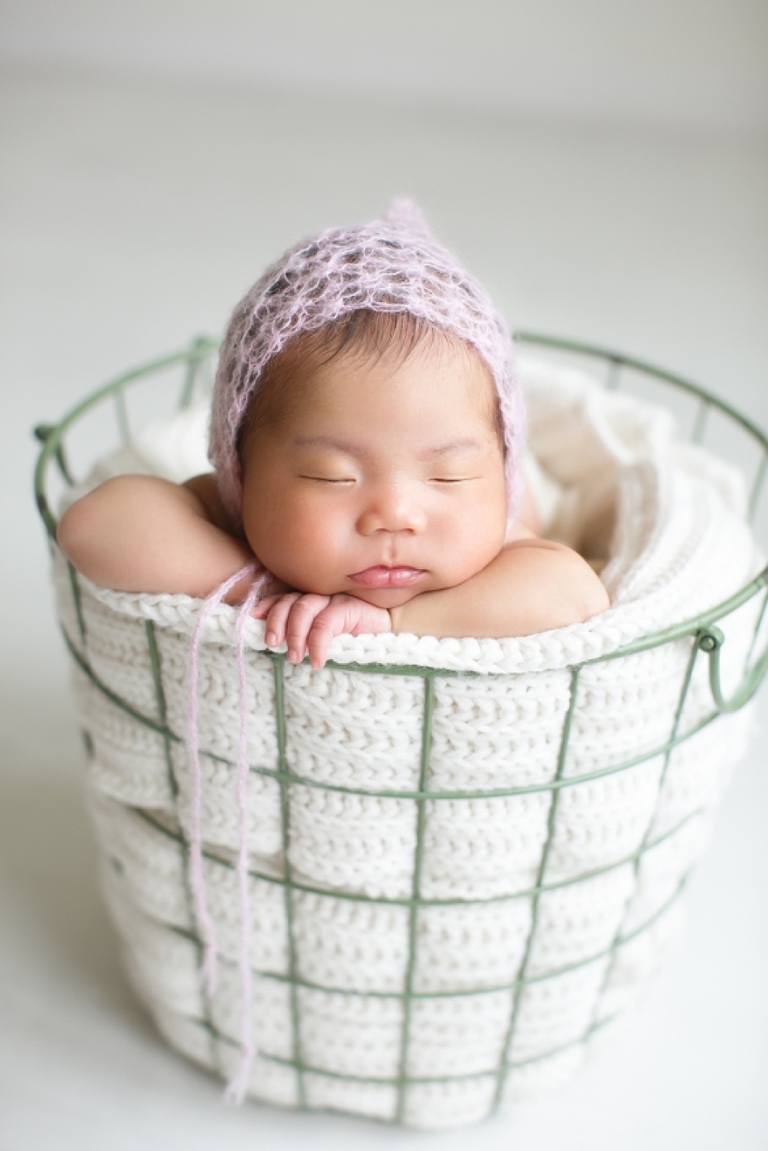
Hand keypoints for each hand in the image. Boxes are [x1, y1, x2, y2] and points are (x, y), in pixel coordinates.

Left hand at [252, 592, 391, 668]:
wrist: (393, 631)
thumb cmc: (356, 635)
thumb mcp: (326, 635)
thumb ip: (305, 632)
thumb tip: (277, 644)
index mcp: (313, 597)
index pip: (285, 597)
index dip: (268, 606)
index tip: (254, 618)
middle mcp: (322, 593)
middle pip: (290, 601)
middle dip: (277, 621)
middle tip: (272, 643)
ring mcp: (335, 598)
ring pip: (304, 609)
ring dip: (294, 634)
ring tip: (294, 657)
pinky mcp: (350, 607)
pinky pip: (325, 625)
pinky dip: (317, 645)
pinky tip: (316, 661)